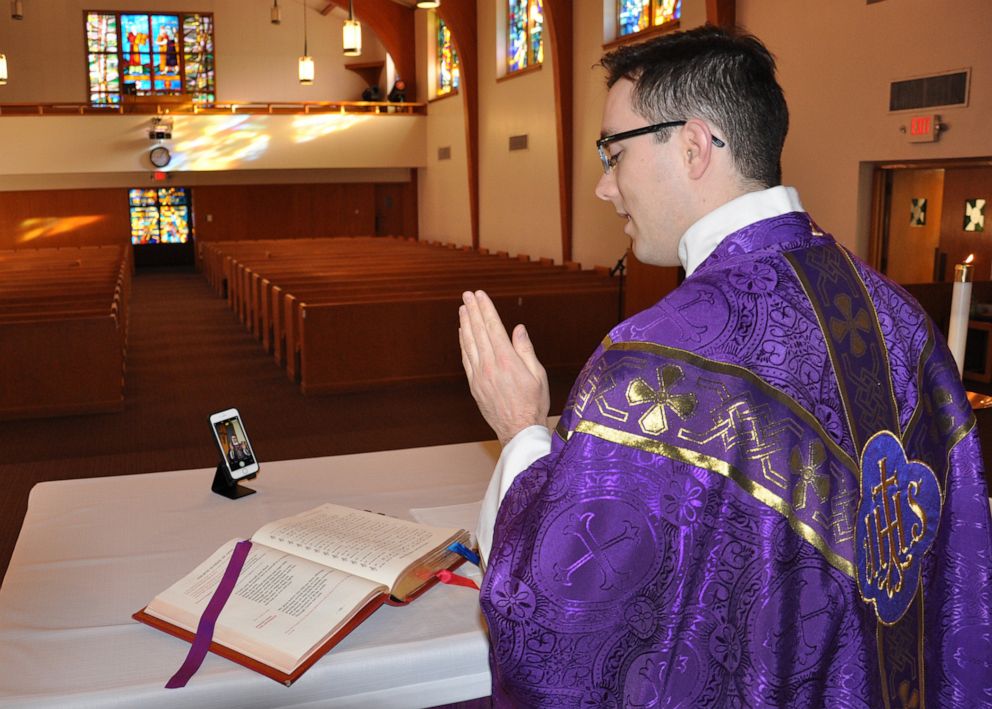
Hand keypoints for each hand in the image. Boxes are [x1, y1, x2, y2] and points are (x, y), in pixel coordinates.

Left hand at [459, 290, 549, 445]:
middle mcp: (489, 366)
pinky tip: (462, 333)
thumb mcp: (537, 375)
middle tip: (467, 295)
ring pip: (469, 343)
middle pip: (478, 332)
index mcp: (507, 361)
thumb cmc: (533, 403)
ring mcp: (479, 376)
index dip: (486, 309)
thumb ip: (525, 350)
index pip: (493, 327)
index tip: (480, 295)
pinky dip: (463, 343)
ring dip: (465, 324)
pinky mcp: (474, 385)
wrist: (518, 430)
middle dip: (473, 311)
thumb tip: (518, 328)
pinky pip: (466, 358)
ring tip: (463, 308)